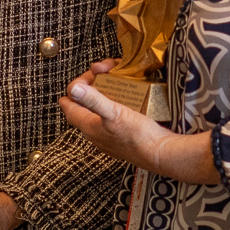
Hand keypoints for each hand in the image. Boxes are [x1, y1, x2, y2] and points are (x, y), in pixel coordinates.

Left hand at [59, 62, 218, 184]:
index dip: (75, 88)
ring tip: (116, 85)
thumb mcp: (114, 112)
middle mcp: (95, 133)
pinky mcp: (121, 138)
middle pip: (84, 106)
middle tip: (104, 76)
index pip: (69, 105)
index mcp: (89, 126)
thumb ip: (93, 99)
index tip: (88, 76)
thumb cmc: (138, 136)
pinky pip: (112, 118)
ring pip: (98, 111)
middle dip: (92, 88)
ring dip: (104, 96)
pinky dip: (116, 106)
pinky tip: (126, 101)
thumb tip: (74, 88)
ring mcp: (108, 137)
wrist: (160, 153)